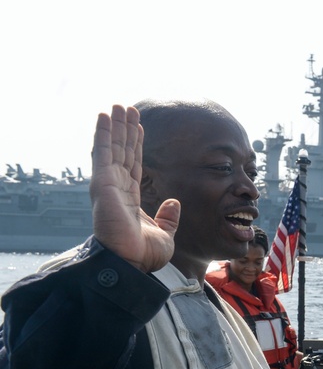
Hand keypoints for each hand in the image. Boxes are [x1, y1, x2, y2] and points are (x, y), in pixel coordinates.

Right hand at [90, 105, 178, 272]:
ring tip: (118, 106)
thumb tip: (174, 202)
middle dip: (125, 130)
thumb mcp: (164, 234)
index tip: (139, 128)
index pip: (133, 165)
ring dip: (114, 126)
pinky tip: (104, 117)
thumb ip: (169, 218)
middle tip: (127, 109)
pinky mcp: (102, 183)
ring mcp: (108, 185)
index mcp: (130, 198)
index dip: (136, 145)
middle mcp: (117, 188)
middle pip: (122, 152)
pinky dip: (102, 133)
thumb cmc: (143, 255)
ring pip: (112, 148)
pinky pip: (102, 153)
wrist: (131, 263)